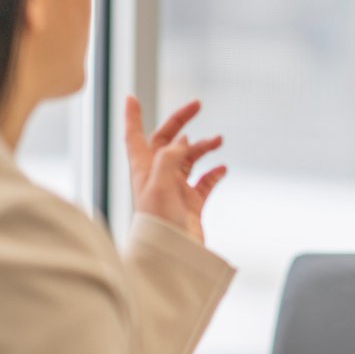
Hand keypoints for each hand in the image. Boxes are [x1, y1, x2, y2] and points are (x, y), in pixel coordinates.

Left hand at [124, 96, 225, 242]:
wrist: (172, 255)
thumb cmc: (158, 222)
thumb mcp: (160, 185)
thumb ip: (169, 158)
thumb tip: (182, 140)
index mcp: (144, 169)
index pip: (135, 137)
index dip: (132, 117)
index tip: (131, 98)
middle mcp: (158, 176)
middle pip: (167, 141)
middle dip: (180, 122)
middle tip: (198, 105)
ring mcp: (175, 189)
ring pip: (189, 159)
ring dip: (203, 147)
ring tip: (219, 140)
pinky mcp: (191, 204)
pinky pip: (204, 183)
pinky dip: (213, 173)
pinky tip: (222, 169)